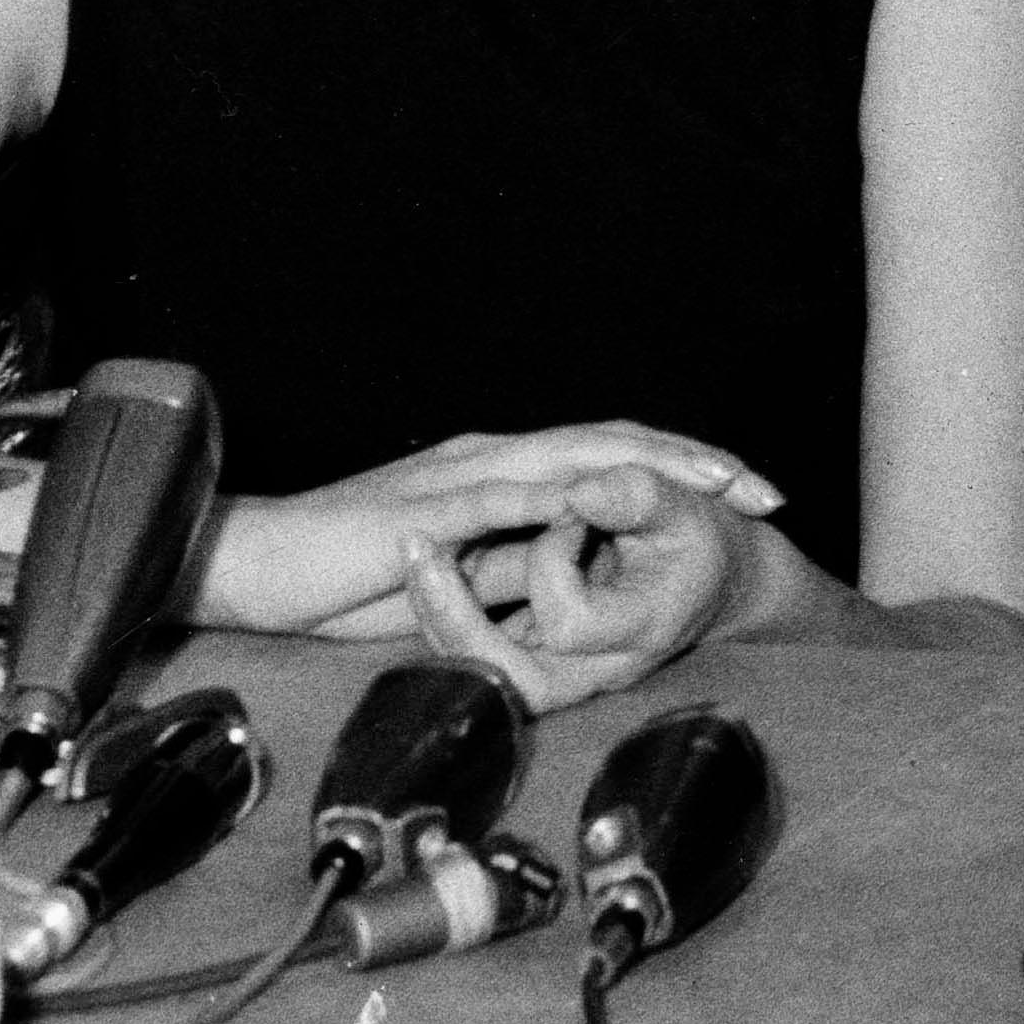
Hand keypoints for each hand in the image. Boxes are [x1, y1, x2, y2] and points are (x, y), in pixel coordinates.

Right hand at [188, 420, 782, 638]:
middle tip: (764, 487)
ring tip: (718, 483)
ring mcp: (461, 475)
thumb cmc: (345, 574)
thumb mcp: (454, 577)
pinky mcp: (427, 510)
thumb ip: (505, 566)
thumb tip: (563, 574)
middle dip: (694, 461)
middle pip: (613, 446)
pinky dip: (564, 497)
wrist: (259, 562)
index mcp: (499, 471)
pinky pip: (504, 497)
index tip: (741, 494)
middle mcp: (492, 457)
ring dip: (653, 467)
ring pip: (577, 457)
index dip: (676, 471)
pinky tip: (613, 503)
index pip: (606, 461)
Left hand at [398, 463, 801, 708]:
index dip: (551, 561)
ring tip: (417, 552)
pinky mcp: (543, 657)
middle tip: (421, 553)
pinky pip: (485, 655)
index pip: (567, 620)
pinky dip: (451, 615)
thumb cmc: (704, 541)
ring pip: (484, 673)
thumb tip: (582, 485)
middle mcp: (597, 668)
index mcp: (638, 629)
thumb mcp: (686, 510)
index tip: (567, 508)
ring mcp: (567, 671)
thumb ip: (638, 496)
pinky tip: (431, 564)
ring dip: (441, 615)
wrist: (716, 581)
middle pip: (507, 677)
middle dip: (454, 619)